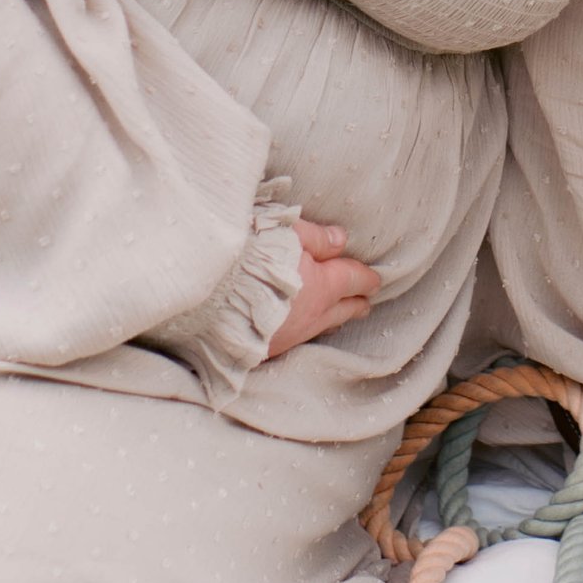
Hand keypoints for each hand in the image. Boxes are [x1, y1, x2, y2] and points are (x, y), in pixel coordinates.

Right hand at [262, 217, 378, 359]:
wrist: (207, 297)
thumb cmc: (248, 257)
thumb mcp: (286, 233)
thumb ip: (316, 238)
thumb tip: (341, 239)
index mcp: (322, 286)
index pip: (352, 280)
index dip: (365, 278)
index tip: (375, 280)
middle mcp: (311, 315)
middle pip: (342, 310)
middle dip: (355, 303)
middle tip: (365, 302)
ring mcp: (288, 335)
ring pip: (320, 327)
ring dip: (332, 319)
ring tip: (341, 317)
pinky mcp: (264, 349)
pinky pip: (295, 339)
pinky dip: (306, 331)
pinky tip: (303, 330)